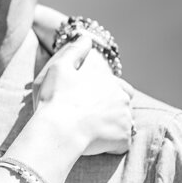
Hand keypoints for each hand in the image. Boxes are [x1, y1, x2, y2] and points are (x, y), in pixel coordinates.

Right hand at [33, 34, 134, 155]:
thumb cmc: (56, 98)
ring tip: (90, 133)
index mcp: (109, 81)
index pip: (120, 87)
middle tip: (89, 118)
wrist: (58, 130)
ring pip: (123, 124)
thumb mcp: (59, 67)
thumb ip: (75, 50)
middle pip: (122, 106)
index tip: (90, 102)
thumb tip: (86, 38)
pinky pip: (121, 144)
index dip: (106, 94)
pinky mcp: (123, 140)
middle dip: (111, 111)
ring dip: (111, 128)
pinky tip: (95, 145)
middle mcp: (122, 98)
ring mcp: (125, 119)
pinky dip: (111, 145)